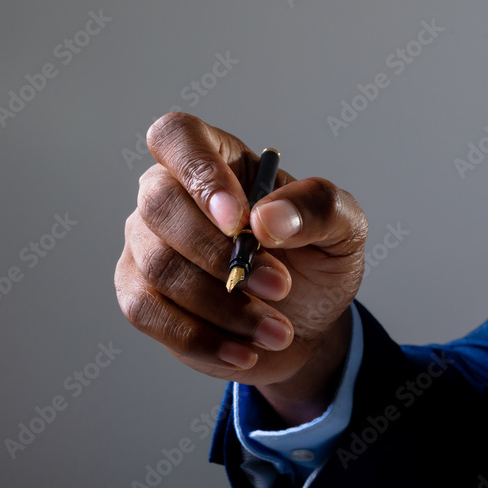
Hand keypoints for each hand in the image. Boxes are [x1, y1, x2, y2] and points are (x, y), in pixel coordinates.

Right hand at [114, 112, 367, 423]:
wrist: (308, 326)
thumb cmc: (317, 262)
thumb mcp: (345, 231)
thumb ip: (318, 208)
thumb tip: (267, 216)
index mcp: (220, 160)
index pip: (176, 136)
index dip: (199, 172)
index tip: (239, 220)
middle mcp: (171, 195)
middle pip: (159, 204)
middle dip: (221, 254)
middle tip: (281, 286)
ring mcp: (148, 246)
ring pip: (159, 268)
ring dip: (226, 307)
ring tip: (279, 330)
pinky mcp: (142, 296)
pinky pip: (150, 314)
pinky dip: (202, 339)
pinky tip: (246, 351)